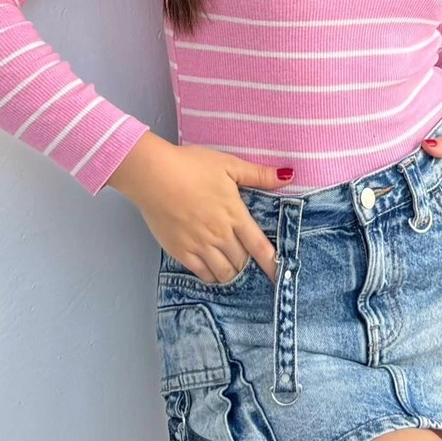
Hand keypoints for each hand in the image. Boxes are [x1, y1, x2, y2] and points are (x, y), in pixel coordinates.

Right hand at [107, 130, 287, 283]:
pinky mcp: (180, 251)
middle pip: (242, 262)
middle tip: (249, 263)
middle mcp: (220, 235)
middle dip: (249, 265)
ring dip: (232, 273)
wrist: (153, 175)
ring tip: (233, 268)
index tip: (280, 276)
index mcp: (235, 214)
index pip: (260, 246)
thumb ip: (259, 174)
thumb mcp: (228, 164)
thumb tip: (288, 176)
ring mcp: (199, 245)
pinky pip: (202, 273)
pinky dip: (211, 275)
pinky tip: (213, 271)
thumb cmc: (191, 166)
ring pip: (223, 272)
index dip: (272, 264)